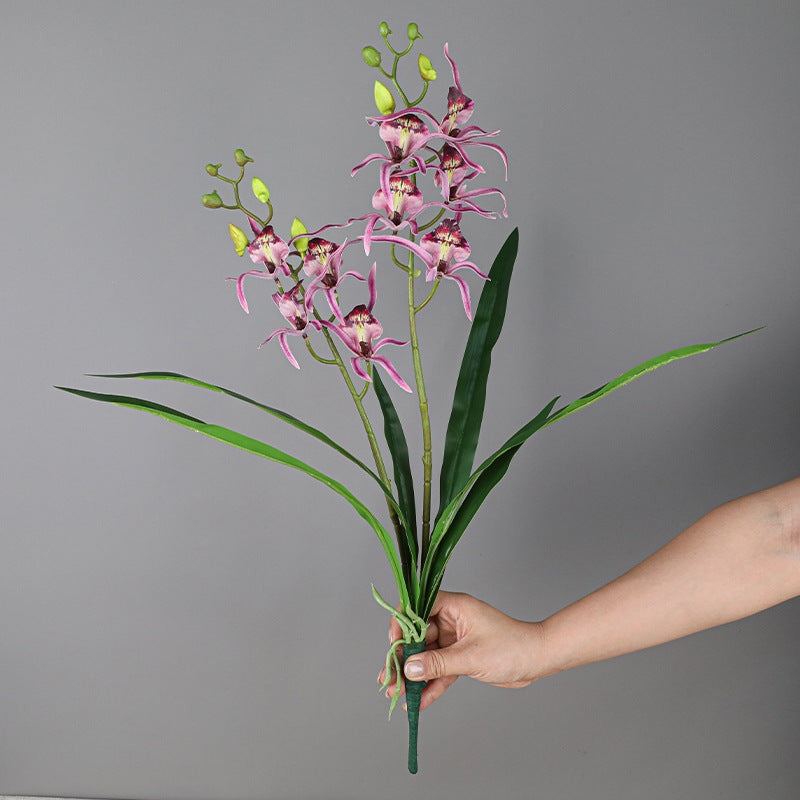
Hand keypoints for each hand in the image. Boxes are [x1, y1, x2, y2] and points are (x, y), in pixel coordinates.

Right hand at [379, 590, 544, 709]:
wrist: (538, 661)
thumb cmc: (511, 648)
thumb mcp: (471, 656)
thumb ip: (438, 663)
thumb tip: (408, 669)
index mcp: (454, 607)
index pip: (418, 606)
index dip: (402, 623)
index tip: (393, 643)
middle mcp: (452, 620)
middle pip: (418, 635)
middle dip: (403, 657)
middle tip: (388, 677)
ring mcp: (455, 639)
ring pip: (426, 655)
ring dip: (412, 675)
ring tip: (395, 692)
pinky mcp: (461, 657)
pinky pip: (439, 670)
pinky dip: (429, 685)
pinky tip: (416, 701)